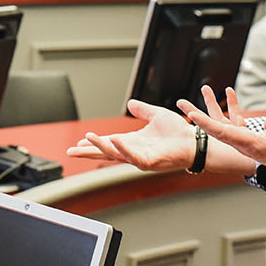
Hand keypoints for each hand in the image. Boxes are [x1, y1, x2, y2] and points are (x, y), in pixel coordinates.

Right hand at [65, 99, 195, 171]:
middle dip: (88, 152)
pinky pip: (132, 157)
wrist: (195, 141)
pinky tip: (113, 141)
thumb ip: (143, 110)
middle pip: (106, 152)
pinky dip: (122, 149)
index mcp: (134, 142)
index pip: (108, 143)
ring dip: (100, 147)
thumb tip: (130, 104)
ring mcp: (141, 158)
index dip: (94, 142)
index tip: (80, 141)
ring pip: (115, 154)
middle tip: (71, 151)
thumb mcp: (156, 115)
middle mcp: (134, 151)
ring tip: (86, 139)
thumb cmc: (178, 132)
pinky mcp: (150, 161)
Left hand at [182, 86, 265, 192]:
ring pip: (223, 121)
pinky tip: (230, 91)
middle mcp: (241, 142)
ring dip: (212, 105)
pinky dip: (232, 105)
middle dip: (197, 114)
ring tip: (204, 88)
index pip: (221, 132)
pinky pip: (235, 119)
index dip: (205, 123)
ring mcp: (244, 139)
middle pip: (213, 127)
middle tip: (180, 103)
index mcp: (247, 143)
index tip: (191, 115)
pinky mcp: (250, 135)